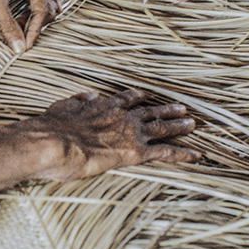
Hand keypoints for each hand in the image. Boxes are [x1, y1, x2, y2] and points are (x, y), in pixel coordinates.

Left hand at [0, 0, 60, 53]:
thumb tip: (20, 47)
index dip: (34, 30)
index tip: (26, 46)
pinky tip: (22, 24)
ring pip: (42, 10)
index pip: (42, 11)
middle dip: (33, 25)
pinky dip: (30, 18)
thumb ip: (9, 26)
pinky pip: (35, 7)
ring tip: (18, 28)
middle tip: (18, 35)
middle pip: (46, 11)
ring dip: (32, 22)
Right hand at [16, 89, 199, 180]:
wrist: (54, 142)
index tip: (144, 95)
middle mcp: (121, 116)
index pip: (125, 100)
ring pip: (161, 127)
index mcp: (103, 106)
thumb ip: (78, 100)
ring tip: (192, 123)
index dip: (136, 98)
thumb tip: (90, 94)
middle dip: (165, 109)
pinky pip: (166, 152)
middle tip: (181, 107)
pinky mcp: (136, 152)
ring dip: (178, 125)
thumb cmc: (52, 128)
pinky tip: (196, 155)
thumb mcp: (63, 106)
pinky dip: (183, 153)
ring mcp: (130, 133)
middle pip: (149, 111)